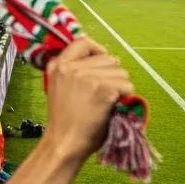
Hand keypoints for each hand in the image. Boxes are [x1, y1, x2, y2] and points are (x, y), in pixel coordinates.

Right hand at [43, 38, 134, 162]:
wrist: (64, 141)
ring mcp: (86, 76)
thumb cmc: (64, 119)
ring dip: (121, 86)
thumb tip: (98, 57)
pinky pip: (127, 86)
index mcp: (58, 65)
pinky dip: (126, 97)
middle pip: (108, 58)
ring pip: (121, 72)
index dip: (97, 49)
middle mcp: (70, 67)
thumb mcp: (58, 86)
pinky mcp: (102, 88)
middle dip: (112, 74)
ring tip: (108, 101)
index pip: (83, 42)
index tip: (102, 62)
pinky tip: (113, 107)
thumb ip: (71, 70)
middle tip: (105, 92)